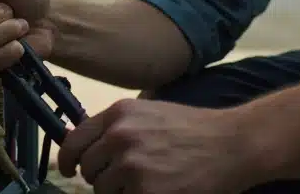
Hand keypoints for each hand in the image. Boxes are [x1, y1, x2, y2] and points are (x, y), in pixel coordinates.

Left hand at [57, 99, 262, 193]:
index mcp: (119, 114)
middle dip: (102, 177)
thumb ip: (119, 127)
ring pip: (103, 190)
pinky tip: (159, 190)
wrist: (231, 144)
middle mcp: (120, 136)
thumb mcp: (150, 114)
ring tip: (148, 182)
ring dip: (120, 192)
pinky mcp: (145, 192)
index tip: (70, 170)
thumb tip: (89, 148)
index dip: (68, 159)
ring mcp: (131, 165)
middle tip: (127, 178)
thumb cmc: (195, 130)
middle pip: (88, 169)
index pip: (74, 140)